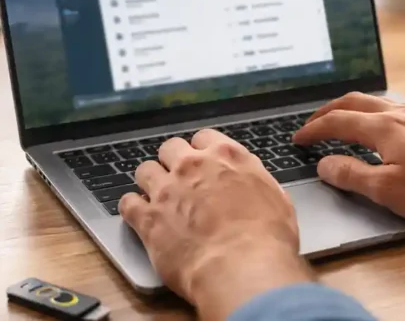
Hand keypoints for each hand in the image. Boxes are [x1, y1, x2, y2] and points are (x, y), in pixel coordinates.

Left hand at [119, 131, 312, 319]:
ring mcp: (167, 190)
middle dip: (174, 162)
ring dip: (151, 181)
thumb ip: (256, 182)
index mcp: (227, 156)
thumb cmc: (267, 237)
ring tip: (158, 197)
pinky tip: (140, 216)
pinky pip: (127, 203)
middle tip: (180, 180)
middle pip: (171, 148)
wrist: (242, 266)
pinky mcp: (148, 218)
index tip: (204, 163)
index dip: (202, 152)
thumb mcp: (277, 198)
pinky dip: (132, 208)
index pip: (205, 137)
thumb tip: (251, 182)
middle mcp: (193, 166)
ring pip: (145, 170)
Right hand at [292, 92, 404, 226]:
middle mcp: (402, 114)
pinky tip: (381, 126)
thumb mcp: (388, 191)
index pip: (338, 121)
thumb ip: (352, 175)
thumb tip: (325, 164)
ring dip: (352, 108)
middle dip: (328, 111)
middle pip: (355, 101)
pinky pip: (396, 107)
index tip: (298, 138)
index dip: (314, 129)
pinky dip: (374, 112)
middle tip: (312, 124)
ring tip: (341, 120)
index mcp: (385, 127)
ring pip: (377, 101)